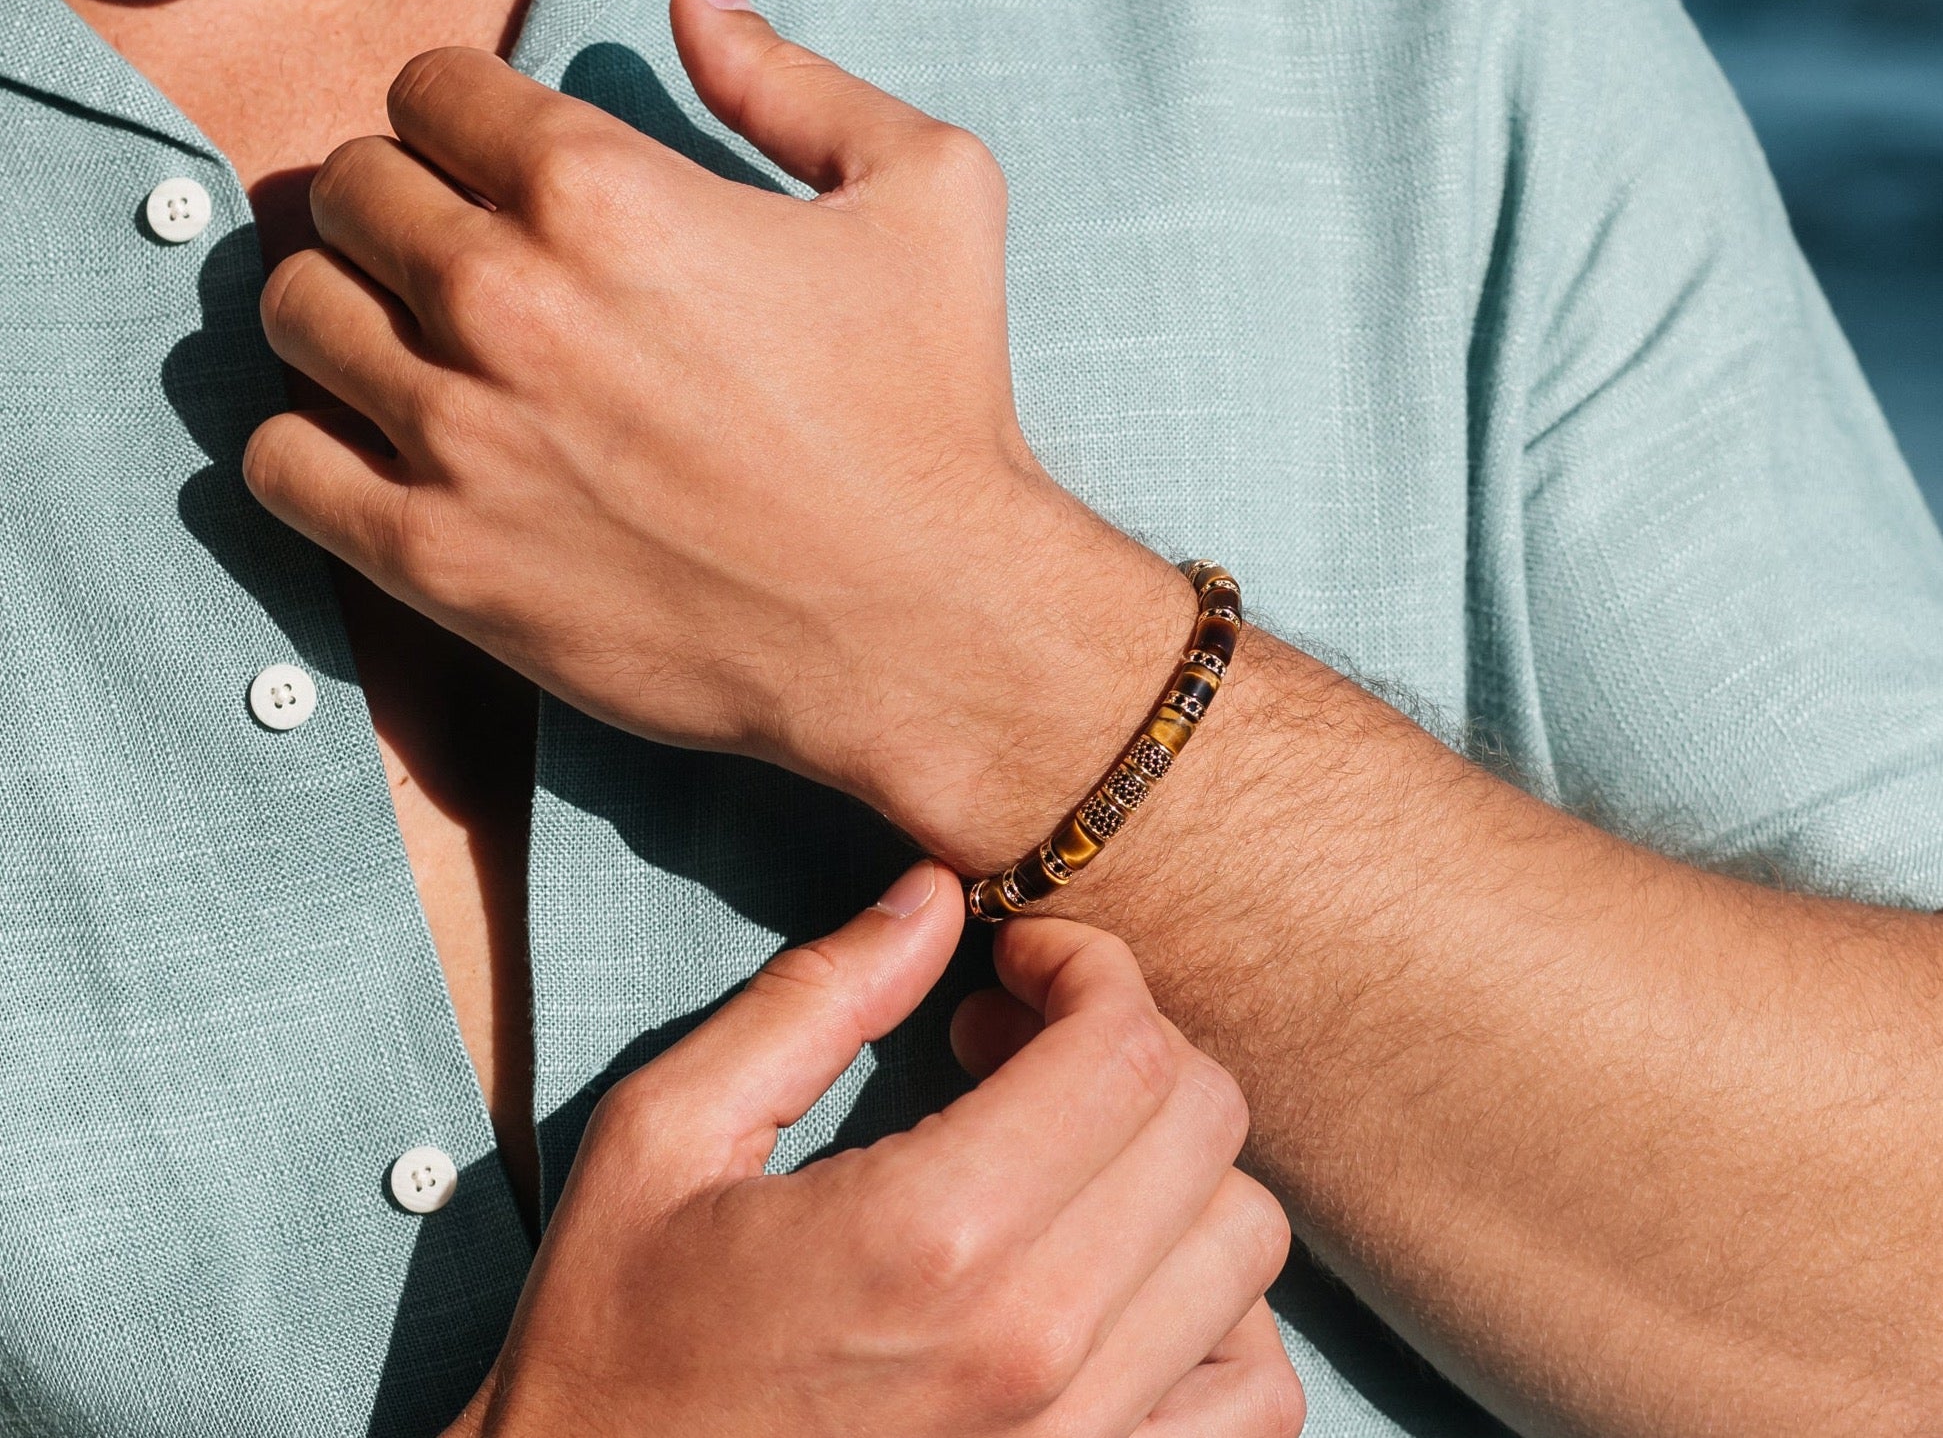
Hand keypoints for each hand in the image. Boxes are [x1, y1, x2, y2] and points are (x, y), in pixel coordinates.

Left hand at [242, 0, 1188, 866]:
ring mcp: (457, 434)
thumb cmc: (933, 404)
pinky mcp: (437, 557)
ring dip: (343, 309)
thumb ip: (792, 77)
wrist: (922, 619)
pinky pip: (278, 463)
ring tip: (416, 343)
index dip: (464, 112)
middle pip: (347, 189)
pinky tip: (388, 446)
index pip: (428, 87)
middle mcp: (504, 296)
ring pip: (294, 312)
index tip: (497, 162)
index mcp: (601, 188)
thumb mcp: (930, 190)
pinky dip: (312, 441)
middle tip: (460, 250)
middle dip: (397, 200)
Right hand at [446, 863, 1301, 1437]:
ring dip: (1170, 1166)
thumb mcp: (668, 1136)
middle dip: (1126, 1041)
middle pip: (1204, 1129)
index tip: (1016, 959)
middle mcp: (1037, 1352)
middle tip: (1016, 1043)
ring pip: (1245, 1249)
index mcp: (930, 1239)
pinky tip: (1111, 1280)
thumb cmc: (614, 1341)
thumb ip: (818, 999)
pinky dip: (1216, 1315)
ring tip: (1059, 1157)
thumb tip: (936, 895)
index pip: (1124, 1049)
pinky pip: (1253, 1400)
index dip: (1087, 965)